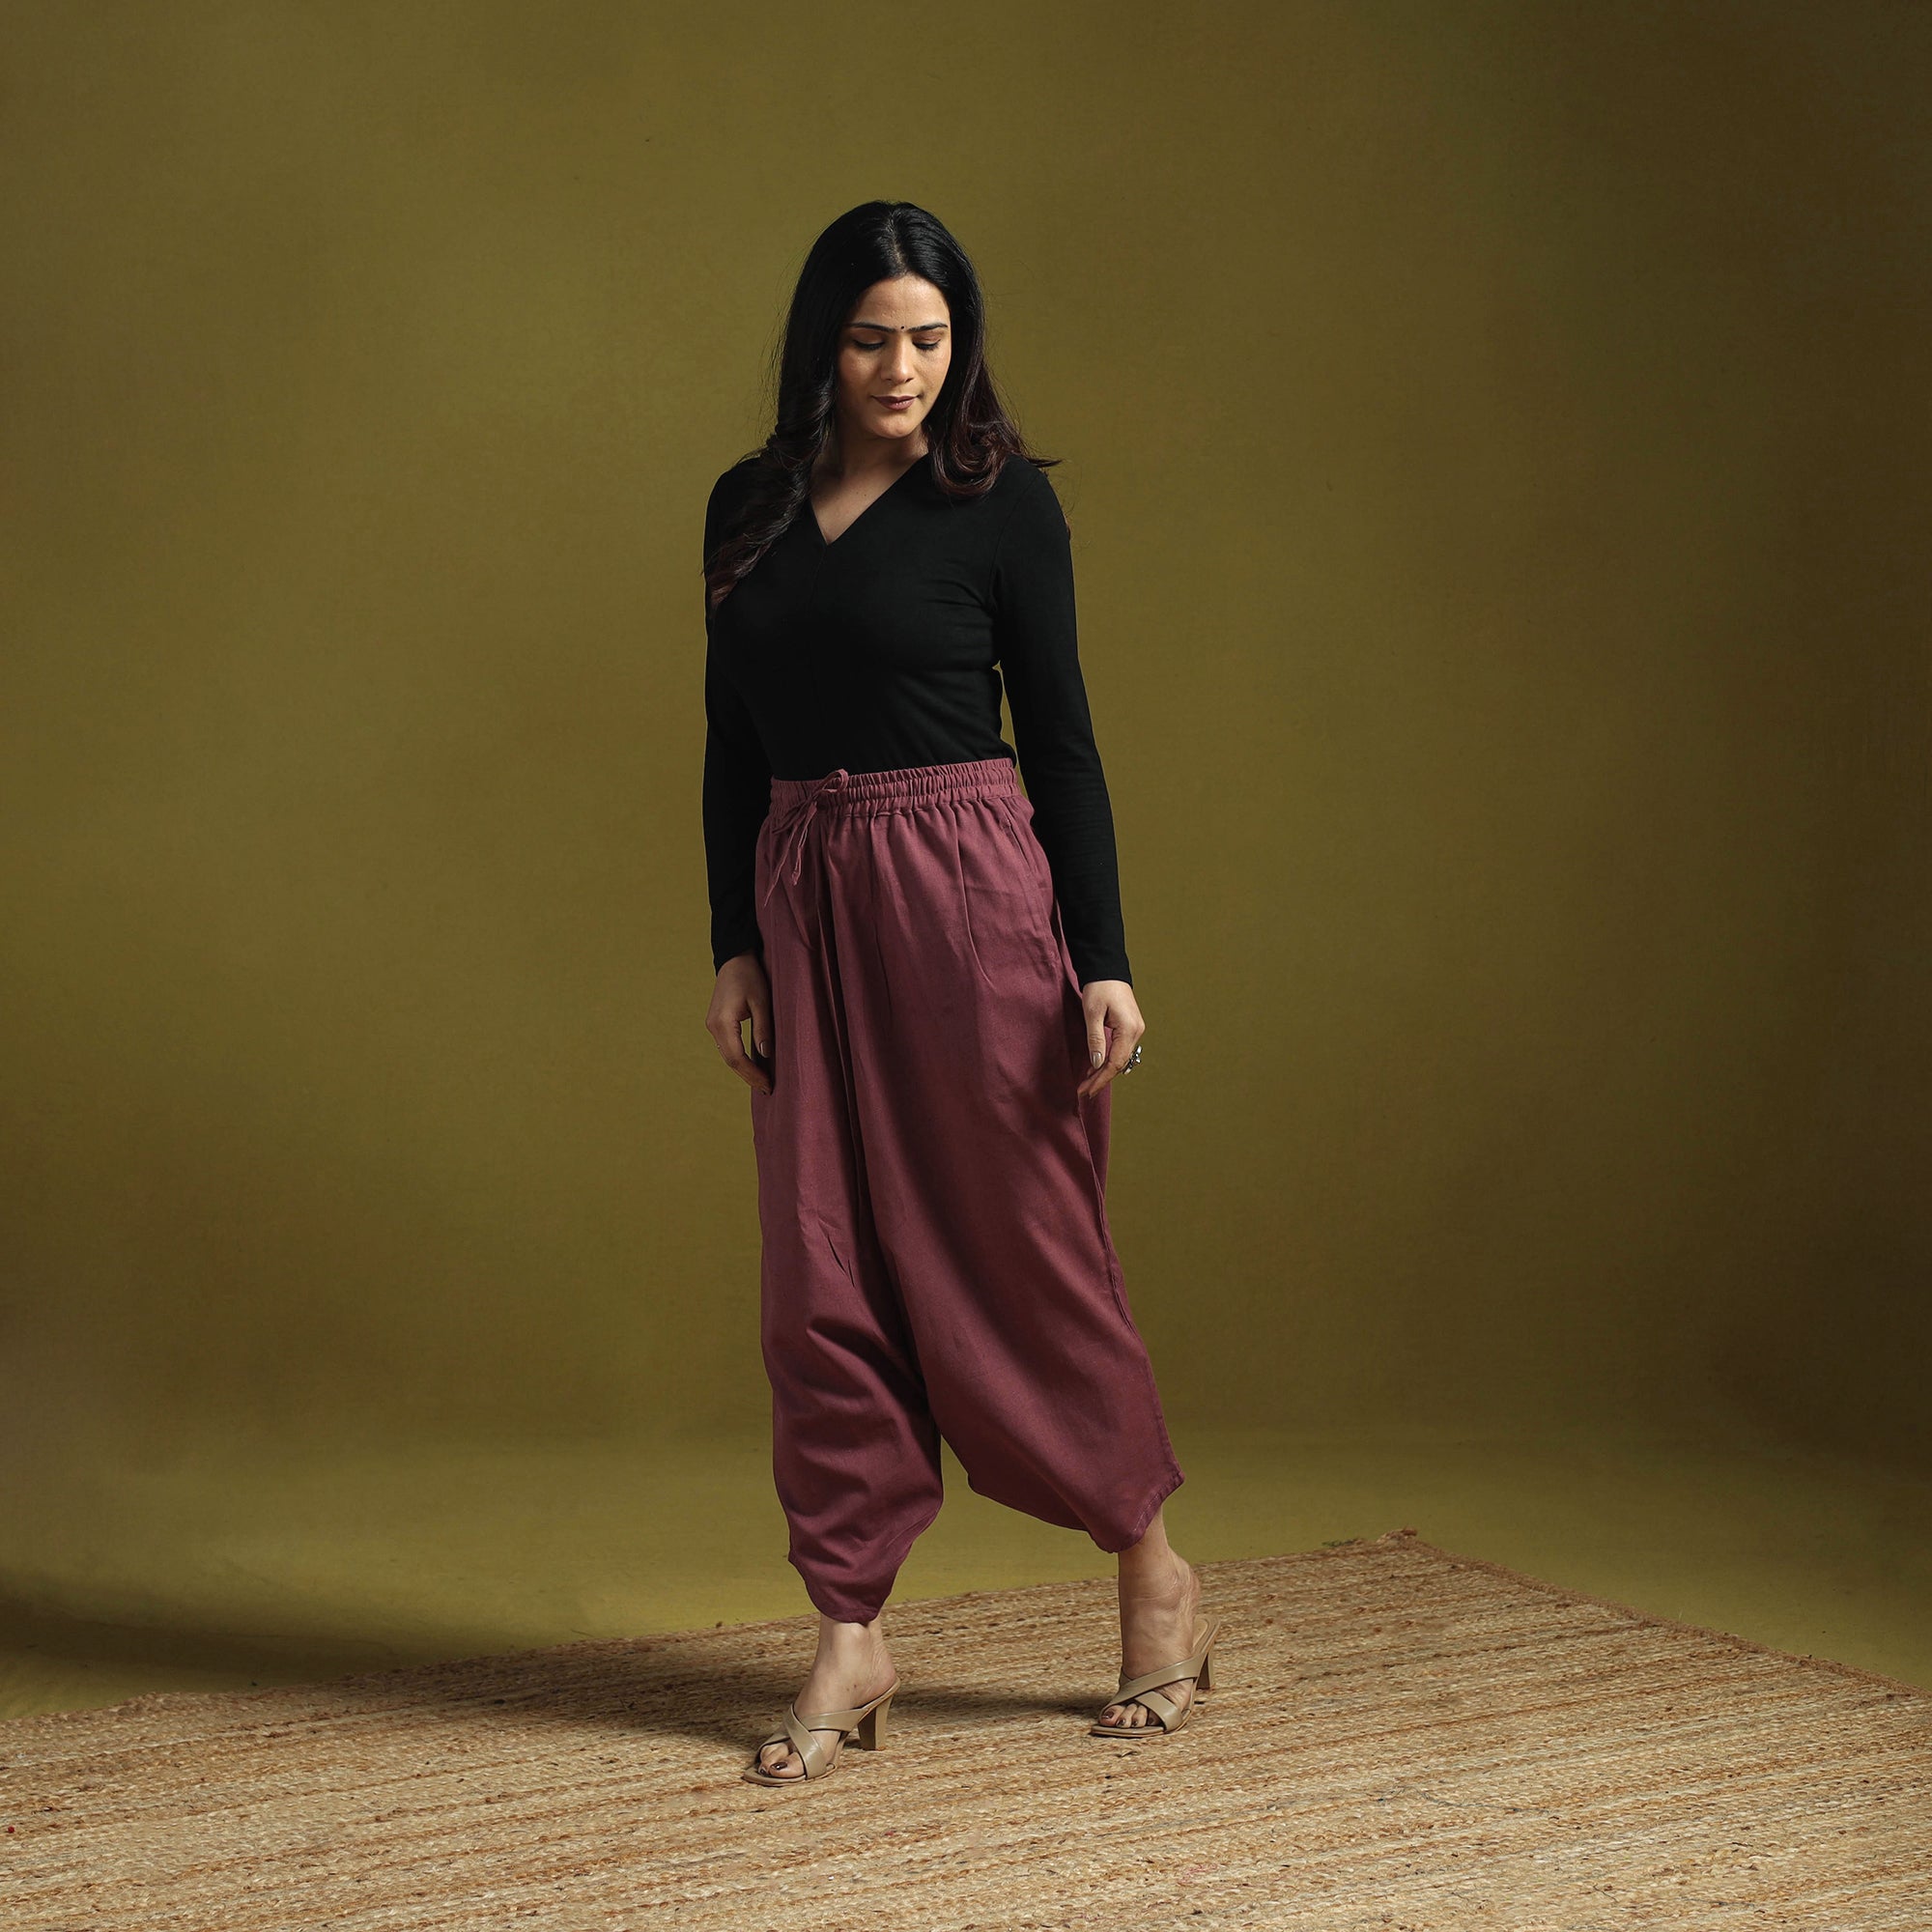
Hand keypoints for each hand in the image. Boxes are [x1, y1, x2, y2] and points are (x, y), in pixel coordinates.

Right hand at [707, 952, 773, 1093]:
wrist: (734, 958)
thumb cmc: (750, 976)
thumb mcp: (761, 1001)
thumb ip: (763, 1029)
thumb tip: (766, 1055)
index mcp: (722, 1023)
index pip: (737, 1058)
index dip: (753, 1074)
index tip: (768, 1084)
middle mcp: (713, 1027)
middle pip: (730, 1061)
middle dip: (749, 1076)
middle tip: (768, 1089)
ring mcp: (712, 1026)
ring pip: (727, 1056)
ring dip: (744, 1070)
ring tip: (762, 1081)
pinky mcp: (716, 1023)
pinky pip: (727, 1048)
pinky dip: (739, 1059)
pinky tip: (753, 1065)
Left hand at [1076, 979, 1143, 1098]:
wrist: (1108, 969)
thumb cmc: (1099, 987)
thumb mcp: (1092, 1013)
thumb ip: (1095, 1039)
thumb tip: (1096, 1064)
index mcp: (1129, 1029)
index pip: (1115, 1063)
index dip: (1101, 1079)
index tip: (1086, 1090)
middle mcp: (1137, 1032)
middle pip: (1119, 1063)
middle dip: (1101, 1079)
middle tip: (1084, 1091)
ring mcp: (1136, 1029)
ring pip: (1121, 1058)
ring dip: (1105, 1071)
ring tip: (1088, 1082)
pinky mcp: (1131, 1027)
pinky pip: (1121, 1049)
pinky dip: (1109, 1060)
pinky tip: (1096, 1066)